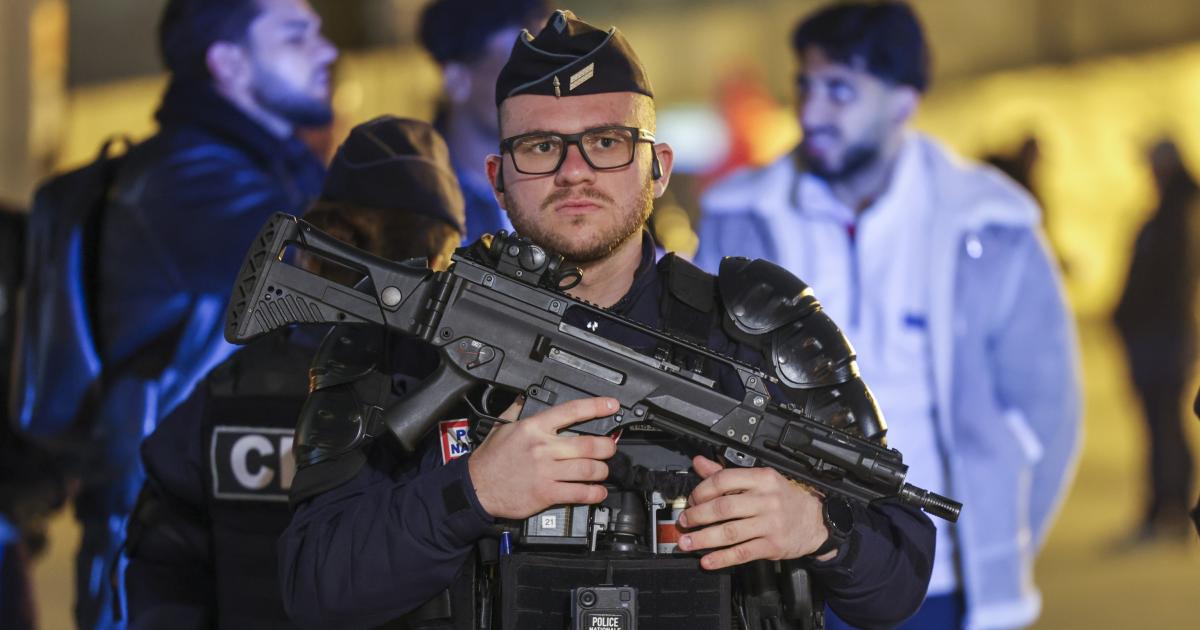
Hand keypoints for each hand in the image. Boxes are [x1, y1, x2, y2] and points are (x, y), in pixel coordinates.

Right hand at [468, 397, 618, 518]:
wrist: (476, 488)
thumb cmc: (489, 460)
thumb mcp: (501, 426)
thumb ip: (517, 410)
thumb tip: (526, 397)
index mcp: (534, 428)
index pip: (571, 411)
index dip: (596, 407)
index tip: (611, 406)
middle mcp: (543, 448)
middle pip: (589, 444)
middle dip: (607, 447)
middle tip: (610, 448)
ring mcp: (546, 471)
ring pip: (588, 469)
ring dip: (602, 471)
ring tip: (603, 471)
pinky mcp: (546, 493)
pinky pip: (579, 493)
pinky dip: (594, 493)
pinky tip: (598, 492)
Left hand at [675, 455, 833, 569]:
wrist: (816, 520)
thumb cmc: (785, 498)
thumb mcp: (760, 480)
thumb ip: (727, 474)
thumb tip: (699, 463)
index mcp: (761, 478)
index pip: (724, 480)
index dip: (701, 491)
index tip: (692, 500)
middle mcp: (766, 499)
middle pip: (723, 507)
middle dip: (697, 516)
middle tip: (684, 522)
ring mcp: (770, 523)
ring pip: (730, 532)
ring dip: (703, 539)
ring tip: (687, 543)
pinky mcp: (772, 545)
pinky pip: (742, 552)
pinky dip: (722, 558)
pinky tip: (708, 561)